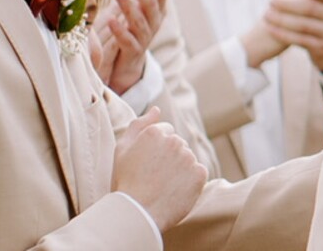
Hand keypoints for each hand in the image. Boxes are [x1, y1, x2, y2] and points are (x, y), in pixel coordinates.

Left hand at [91, 0, 167, 94]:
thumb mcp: (142, 8)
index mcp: (158, 10)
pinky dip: (120, 30)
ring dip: (129, 6)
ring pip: (139, 21)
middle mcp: (155, 23)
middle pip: (150, 4)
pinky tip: (111, 20)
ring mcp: (145, 37)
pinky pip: (127, 40)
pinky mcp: (133, 50)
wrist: (130, 62)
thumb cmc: (135, 28)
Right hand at [111, 108, 206, 230]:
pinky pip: (197, 173)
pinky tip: (174, 191)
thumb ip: (139, 125)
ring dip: (179, 168)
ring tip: (162, 185)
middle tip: (153, 176)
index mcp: (155, 133)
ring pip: (187, 158)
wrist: (137, 213)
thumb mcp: (122, 150)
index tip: (147, 162)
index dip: (155, 148)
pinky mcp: (200, 173)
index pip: (165, 132)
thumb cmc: (126, 182)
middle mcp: (174, 141)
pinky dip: (189, 181)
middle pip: (178, 144)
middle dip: (169, 156)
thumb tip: (157, 109)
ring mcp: (189, 157)